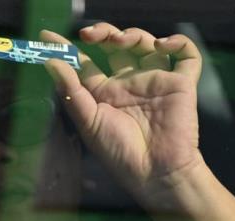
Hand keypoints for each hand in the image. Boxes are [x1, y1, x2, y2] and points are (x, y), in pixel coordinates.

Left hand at [41, 24, 203, 202]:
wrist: (155, 172)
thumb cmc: (119, 153)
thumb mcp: (88, 121)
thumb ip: (71, 90)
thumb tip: (50, 61)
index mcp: (105, 93)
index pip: (85, 63)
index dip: (68, 48)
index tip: (48, 35)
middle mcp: (129, 83)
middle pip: (116, 47)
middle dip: (103, 33)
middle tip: (89, 34)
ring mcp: (155, 81)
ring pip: (146, 44)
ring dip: (133, 34)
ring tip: (120, 40)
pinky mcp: (181, 83)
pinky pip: (187, 56)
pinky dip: (179, 42)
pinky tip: (162, 45)